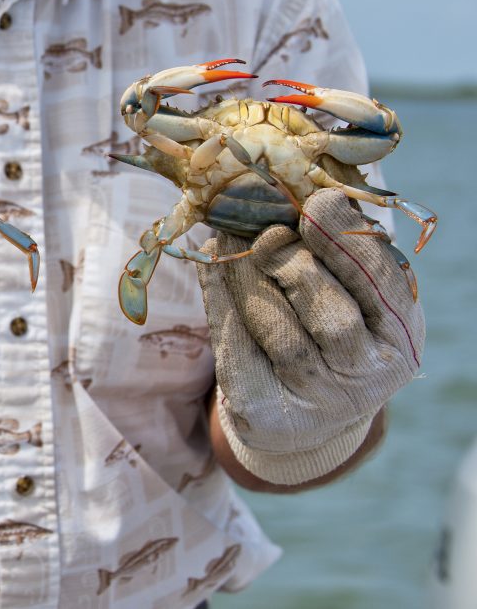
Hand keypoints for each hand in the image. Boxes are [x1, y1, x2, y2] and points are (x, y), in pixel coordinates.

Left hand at [197, 188, 423, 484]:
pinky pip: (234, 346)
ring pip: (278, 333)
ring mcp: (313, 400)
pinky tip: (211, 261)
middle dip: (296, 265)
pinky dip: (220, 296)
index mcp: (401, 340)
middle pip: (331, 317)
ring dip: (249, 275)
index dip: (346, 242)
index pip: (381, 287)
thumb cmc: (334, 333)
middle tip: (268, 232)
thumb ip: (340, 255)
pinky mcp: (260, 409)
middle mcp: (364, 378)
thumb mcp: (356, 295)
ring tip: (231, 237)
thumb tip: (305, 199)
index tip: (317, 202)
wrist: (305, 413)